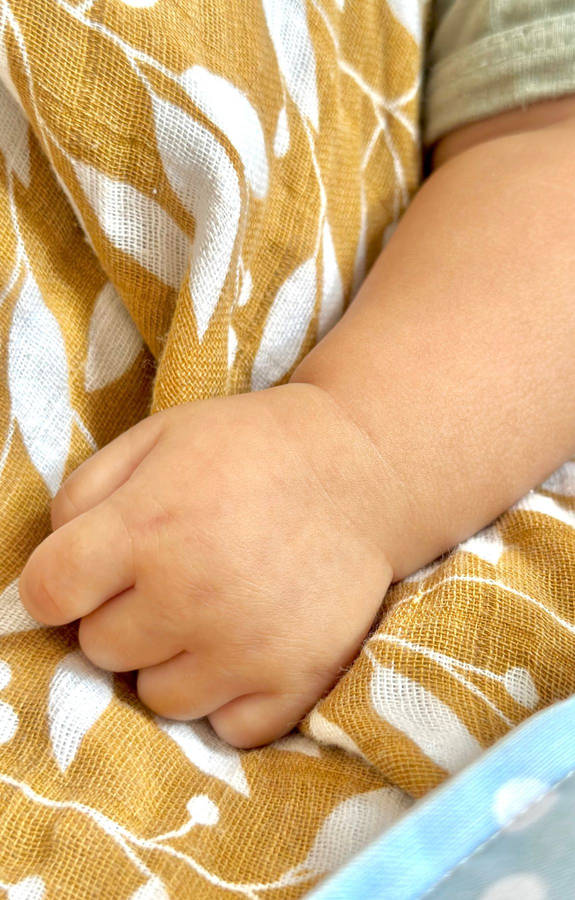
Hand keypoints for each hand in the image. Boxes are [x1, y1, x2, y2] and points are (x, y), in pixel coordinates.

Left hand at [19, 383, 391, 746]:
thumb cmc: (250, 450)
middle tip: (169, 580)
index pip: (47, 593)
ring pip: (157, 698)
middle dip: (121, 616)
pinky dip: (229, 698)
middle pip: (99, 649)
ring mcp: (245, 647)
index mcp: (147, 525)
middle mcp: (189, 595)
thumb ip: (85, 492)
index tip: (86, 577)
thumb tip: (51, 565)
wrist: (361, 471)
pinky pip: (226, 729)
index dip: (59, 584)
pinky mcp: (295, 681)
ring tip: (211, 613)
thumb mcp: (158, 437)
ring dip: (172, 662)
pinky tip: (245, 648)